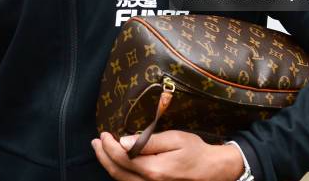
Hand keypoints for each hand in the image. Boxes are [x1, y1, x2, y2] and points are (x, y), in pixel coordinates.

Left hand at [91, 130, 244, 180]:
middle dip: (103, 156)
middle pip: (117, 172)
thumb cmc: (194, 151)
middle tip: (96, 142)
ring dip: (108, 165)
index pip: (122, 158)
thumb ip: (149, 141)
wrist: (212, 171)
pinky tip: (116, 163)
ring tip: (100, 150)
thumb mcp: (175, 138)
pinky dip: (119, 173)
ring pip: (121, 180)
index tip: (103, 134)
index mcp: (154, 170)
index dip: (109, 146)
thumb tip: (124, 141)